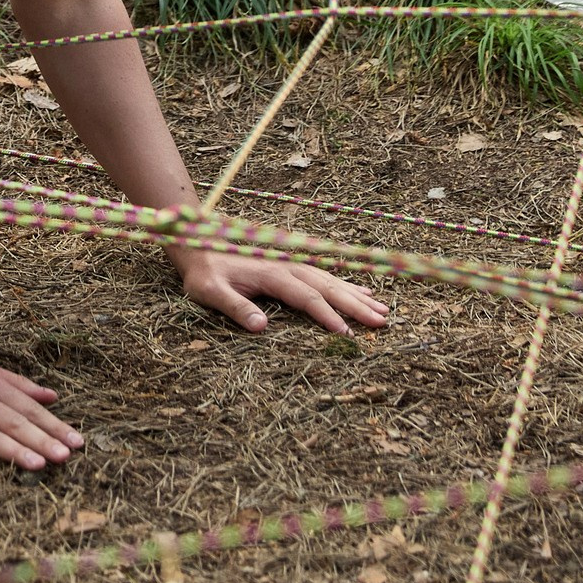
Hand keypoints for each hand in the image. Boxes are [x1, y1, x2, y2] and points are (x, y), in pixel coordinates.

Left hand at [174, 246, 388, 335]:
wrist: (198, 248)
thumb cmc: (204, 275)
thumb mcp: (210, 292)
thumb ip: (235, 307)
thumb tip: (261, 326)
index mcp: (273, 274)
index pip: (307, 297)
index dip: (328, 315)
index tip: (347, 333)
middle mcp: (288, 267)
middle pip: (328, 287)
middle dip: (355, 305)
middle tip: (381, 322)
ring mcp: (292, 266)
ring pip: (331, 281)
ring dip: (357, 295)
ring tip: (383, 311)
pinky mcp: (291, 268)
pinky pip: (325, 277)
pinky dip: (347, 285)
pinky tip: (364, 292)